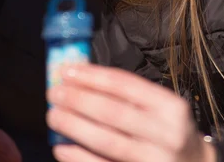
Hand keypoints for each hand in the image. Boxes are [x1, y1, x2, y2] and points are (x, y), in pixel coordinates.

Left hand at [46, 64, 215, 161]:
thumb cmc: (170, 131)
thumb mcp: (162, 108)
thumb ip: (130, 96)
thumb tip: (83, 80)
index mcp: (170, 106)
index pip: (125, 85)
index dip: (93, 76)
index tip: (68, 70)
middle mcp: (166, 133)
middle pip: (113, 112)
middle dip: (78, 100)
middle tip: (54, 92)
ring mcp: (154, 159)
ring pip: (107, 141)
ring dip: (74, 126)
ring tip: (53, 115)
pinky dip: (79, 157)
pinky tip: (62, 147)